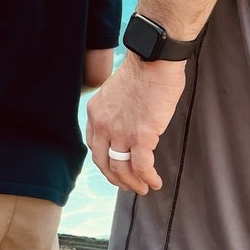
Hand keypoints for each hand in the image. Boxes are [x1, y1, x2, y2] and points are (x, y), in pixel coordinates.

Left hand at [85, 55, 185, 193]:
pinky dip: (148, 178)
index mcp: (95, 113)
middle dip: (116, 178)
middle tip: (128, 185)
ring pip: (121, 169)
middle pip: (103, 162)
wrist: (153, 61)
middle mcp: (103, 125)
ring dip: (132, 183)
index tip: (114, 169)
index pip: (94, 146)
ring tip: (143, 189)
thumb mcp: (116, 91)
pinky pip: (142, 166)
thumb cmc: (143, 71)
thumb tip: (127, 123)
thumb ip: (116, 110)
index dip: (104, 162)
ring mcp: (120, 132)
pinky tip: (155, 182)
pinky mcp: (141, 136)